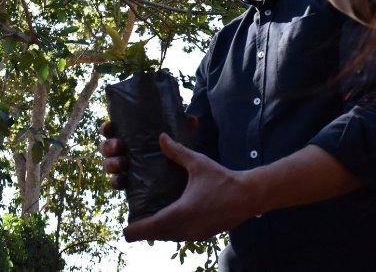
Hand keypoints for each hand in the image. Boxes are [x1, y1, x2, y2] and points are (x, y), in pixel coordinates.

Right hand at [98, 116, 198, 189]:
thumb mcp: (179, 137)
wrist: (180, 175)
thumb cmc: (173, 149)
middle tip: (119, 146)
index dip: (107, 127)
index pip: (112, 129)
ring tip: (122, 163)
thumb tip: (192, 119)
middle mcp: (123, 150)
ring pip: (108, 164)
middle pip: (106, 147)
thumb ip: (184, 127)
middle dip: (108, 146)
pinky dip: (116, 181)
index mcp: (130, 135)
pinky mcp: (127, 182)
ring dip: (112, 163)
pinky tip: (122, 180)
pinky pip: (115, 183)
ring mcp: (124, 167)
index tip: (109, 126)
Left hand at [123, 133, 256, 241]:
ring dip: (160, 231)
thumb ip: (178, 152)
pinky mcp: (204, 235)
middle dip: (145, 230)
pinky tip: (175, 220)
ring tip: (153, 218)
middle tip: (137, 219)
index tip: (125, 228)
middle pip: (156, 235)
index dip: (134, 230)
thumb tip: (161, 138)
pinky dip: (174, 231)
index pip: (148, 228)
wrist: (249, 196)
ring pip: (170, 237)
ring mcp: (195, 234)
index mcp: (179, 213)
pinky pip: (182, 237)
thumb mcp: (199, 163)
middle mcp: (185, 228)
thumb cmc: (223, 179)